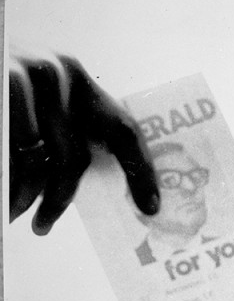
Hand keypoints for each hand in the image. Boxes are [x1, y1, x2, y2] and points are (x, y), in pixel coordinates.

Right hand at [9, 41, 158, 233]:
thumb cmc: (4, 92)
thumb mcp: (37, 98)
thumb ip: (64, 126)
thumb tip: (89, 185)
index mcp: (77, 78)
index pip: (124, 130)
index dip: (141, 172)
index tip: (151, 209)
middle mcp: (58, 74)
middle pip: (75, 158)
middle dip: (59, 199)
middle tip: (43, 226)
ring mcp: (25, 79)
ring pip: (37, 161)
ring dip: (24, 195)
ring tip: (13, 212)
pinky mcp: (0, 87)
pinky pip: (13, 154)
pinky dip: (8, 183)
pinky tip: (4, 199)